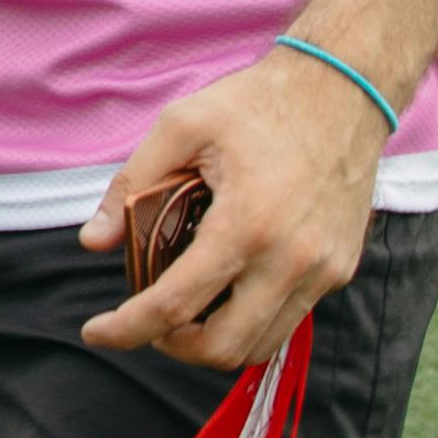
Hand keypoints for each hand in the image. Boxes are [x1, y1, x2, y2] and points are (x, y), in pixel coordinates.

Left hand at [78, 48, 391, 369]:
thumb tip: (93, 240)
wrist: (343, 90)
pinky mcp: (341, 269)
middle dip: (173, 345)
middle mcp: (291, 259)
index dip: (128, 329)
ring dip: (214, 340)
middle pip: (223, 347)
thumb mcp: (181, 126)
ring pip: (260, 344)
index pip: (177, 305)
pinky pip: (289, 318)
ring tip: (184, 308)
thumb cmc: (258, 103)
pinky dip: (250, 320)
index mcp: (246, 224)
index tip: (96, 333)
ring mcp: (323, 270)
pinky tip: (226, 288)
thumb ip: (131, 184)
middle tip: (148, 320)